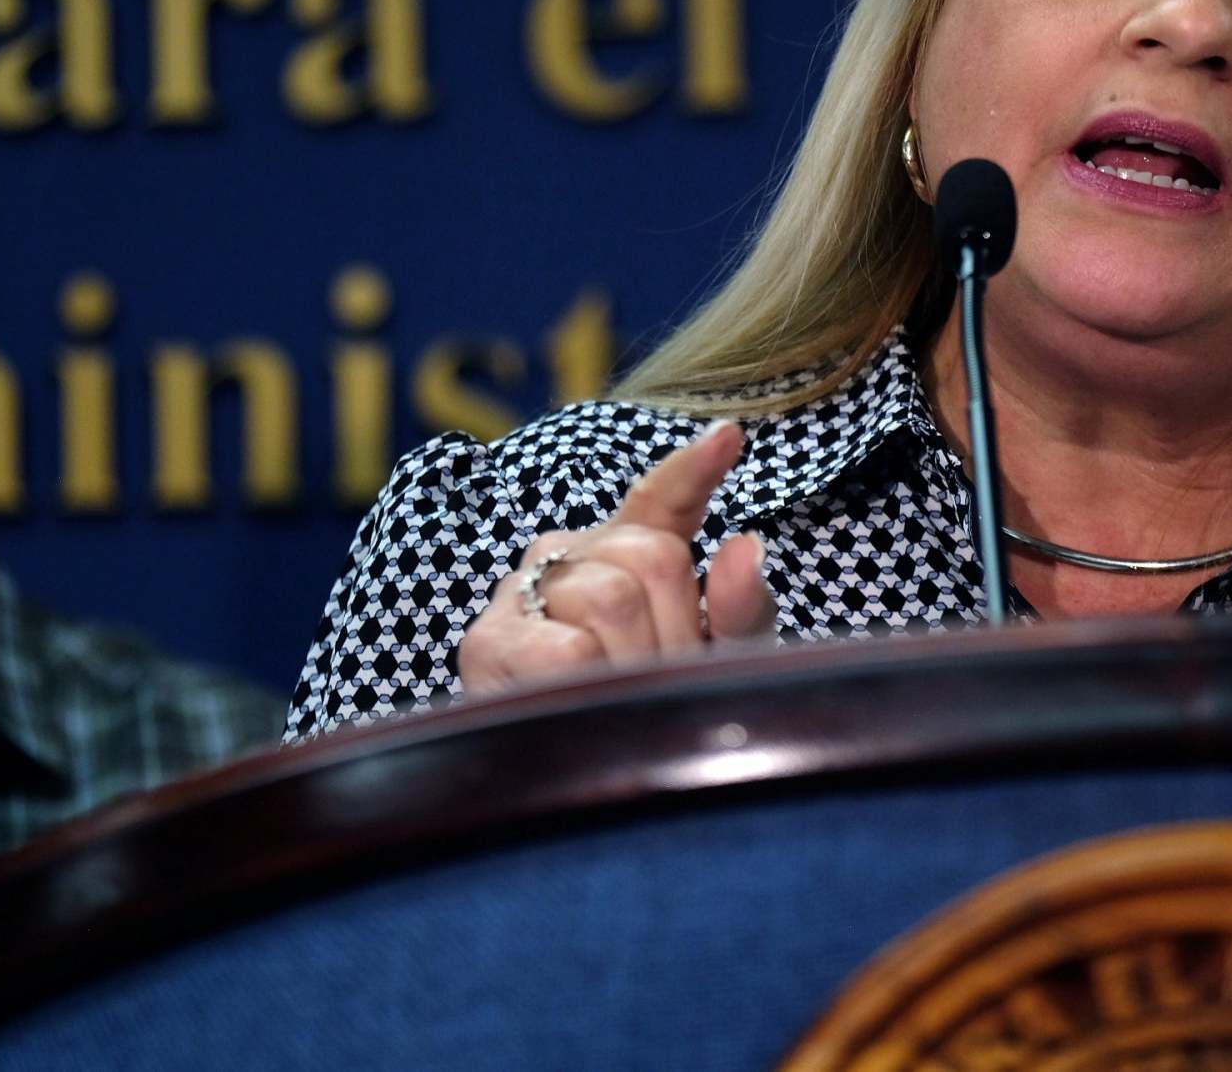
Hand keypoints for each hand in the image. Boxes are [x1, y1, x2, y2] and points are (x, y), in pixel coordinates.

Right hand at [457, 422, 775, 694]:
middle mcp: (567, 555)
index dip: (693, 469)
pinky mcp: (486, 643)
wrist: (573, 795)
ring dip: (636, 664)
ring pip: (613, 598)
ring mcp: (519, 593)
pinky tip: (578, 705)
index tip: (730, 437)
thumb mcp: (713, 663)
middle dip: (677, 630)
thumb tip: (745, 545)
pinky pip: (569, 650)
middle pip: (654, 554)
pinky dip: (591, 685)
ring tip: (619, 701)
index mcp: (625, 552)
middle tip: (659, 681)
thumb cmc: (649, 716)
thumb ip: (737, 608)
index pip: (660, 499)